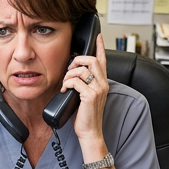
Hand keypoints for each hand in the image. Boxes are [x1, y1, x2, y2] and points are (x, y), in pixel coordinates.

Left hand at [62, 33, 109, 149]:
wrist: (90, 132)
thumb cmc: (86, 116)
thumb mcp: (86, 96)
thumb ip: (84, 83)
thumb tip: (72, 72)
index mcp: (103, 83)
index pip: (104, 60)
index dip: (100, 47)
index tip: (98, 36)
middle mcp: (103, 84)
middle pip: (92, 60)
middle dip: (77, 60)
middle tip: (69, 70)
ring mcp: (98, 90)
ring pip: (82, 69)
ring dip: (69, 74)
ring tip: (65, 84)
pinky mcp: (90, 96)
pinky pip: (75, 81)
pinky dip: (66, 84)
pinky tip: (64, 91)